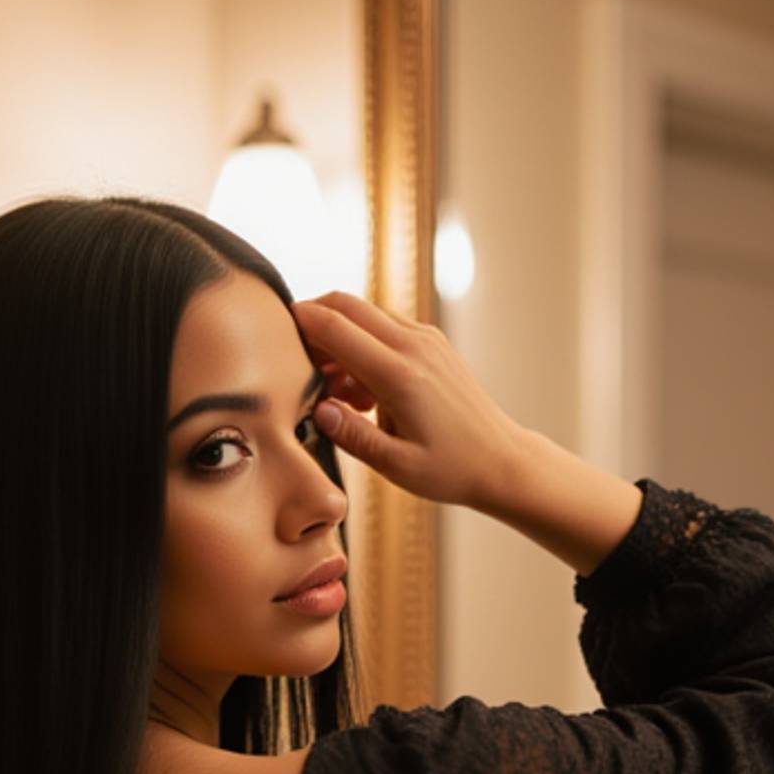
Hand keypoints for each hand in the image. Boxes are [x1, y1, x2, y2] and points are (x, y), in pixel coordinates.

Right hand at [291, 291, 529, 510]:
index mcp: (400, 375)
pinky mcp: (430, 343)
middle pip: (347, 304)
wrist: (501, 460)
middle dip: (313, 319)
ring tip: (332, 389)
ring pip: (365, 313)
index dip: (300, 323)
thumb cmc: (451, 469)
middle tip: (292, 354)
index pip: (336, 328)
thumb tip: (319, 410)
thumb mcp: (396, 466)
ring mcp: (425, 339)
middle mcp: (414, 345)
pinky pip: (384, 328)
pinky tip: (359, 390)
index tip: (273, 330)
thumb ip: (353, 436)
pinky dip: (361, 345)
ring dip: (338, 337)